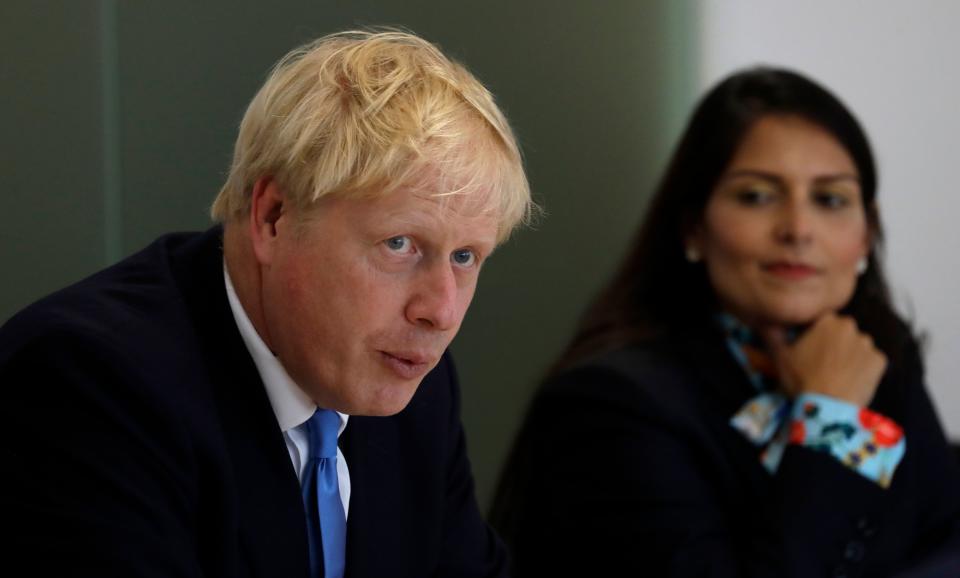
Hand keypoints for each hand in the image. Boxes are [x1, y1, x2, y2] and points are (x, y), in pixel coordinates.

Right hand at [760, 314, 886, 406]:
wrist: (828, 407)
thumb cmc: (801, 379)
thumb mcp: (779, 357)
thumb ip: (774, 336)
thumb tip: (765, 325)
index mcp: (826, 320)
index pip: (821, 322)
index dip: (813, 337)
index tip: (808, 352)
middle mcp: (849, 326)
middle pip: (841, 332)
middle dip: (834, 344)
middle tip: (822, 365)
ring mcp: (867, 344)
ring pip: (857, 347)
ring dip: (849, 356)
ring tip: (837, 376)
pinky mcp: (880, 361)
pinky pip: (871, 362)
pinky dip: (863, 370)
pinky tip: (851, 382)